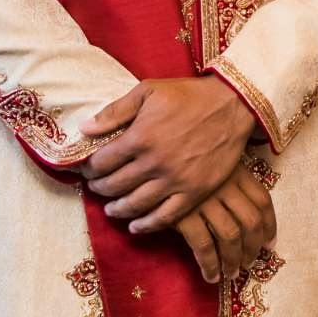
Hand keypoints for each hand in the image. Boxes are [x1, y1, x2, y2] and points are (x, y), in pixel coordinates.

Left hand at [83, 76, 256, 231]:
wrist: (233, 104)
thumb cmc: (188, 95)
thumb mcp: (148, 91)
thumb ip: (115, 111)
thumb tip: (85, 128)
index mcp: (141, 136)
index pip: (102, 162)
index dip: (89, 168)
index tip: (86, 170)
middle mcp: (155, 161)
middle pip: (115, 185)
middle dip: (99, 188)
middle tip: (95, 188)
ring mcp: (176, 180)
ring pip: (136, 204)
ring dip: (117, 209)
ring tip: (111, 208)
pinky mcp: (195, 191)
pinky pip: (166, 217)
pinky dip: (146, 225)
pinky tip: (136, 225)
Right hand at [171, 162, 278, 283]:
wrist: (144, 160)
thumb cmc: (178, 164)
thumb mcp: (209, 166)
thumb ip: (227, 184)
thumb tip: (247, 220)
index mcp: (235, 170)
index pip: (263, 201)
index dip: (270, 226)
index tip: (269, 244)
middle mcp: (224, 183)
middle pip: (250, 222)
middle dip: (252, 248)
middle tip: (248, 263)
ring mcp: (205, 199)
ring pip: (230, 236)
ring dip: (233, 261)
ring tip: (231, 274)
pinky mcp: (183, 213)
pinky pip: (203, 246)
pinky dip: (210, 265)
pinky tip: (210, 276)